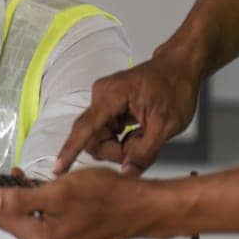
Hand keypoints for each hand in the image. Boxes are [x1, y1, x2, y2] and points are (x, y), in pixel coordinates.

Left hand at [0, 167, 160, 238]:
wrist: (145, 208)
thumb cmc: (108, 196)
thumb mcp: (60, 192)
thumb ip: (21, 199)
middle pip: (10, 222)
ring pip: (25, 221)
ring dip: (16, 201)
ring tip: (13, 180)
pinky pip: (41, 223)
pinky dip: (34, 207)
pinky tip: (35, 191)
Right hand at [54, 55, 200, 175]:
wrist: (180, 66)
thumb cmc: (176, 86)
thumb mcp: (167, 124)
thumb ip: (145, 151)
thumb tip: (127, 172)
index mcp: (112, 96)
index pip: (85, 129)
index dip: (71, 151)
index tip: (58, 169)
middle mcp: (101, 96)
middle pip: (91, 137)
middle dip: (113, 150)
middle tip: (139, 149)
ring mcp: (103, 100)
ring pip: (98, 136)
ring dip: (119, 145)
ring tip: (143, 137)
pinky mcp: (108, 106)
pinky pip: (105, 131)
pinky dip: (120, 138)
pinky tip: (137, 132)